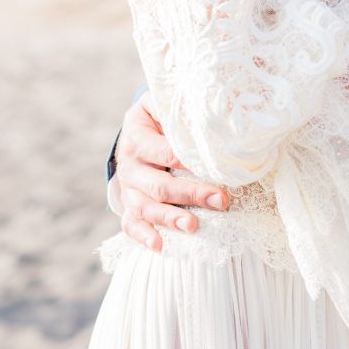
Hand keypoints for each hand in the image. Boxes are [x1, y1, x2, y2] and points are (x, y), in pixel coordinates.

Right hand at [115, 91, 229, 250]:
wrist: (136, 131)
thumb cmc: (159, 117)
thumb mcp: (163, 103)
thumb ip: (181, 106)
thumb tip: (213, 110)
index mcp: (137, 135)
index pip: (166, 151)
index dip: (189, 161)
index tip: (215, 167)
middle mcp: (130, 164)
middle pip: (159, 185)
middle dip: (191, 194)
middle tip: (220, 200)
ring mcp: (128, 187)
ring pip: (145, 207)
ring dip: (170, 218)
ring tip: (193, 226)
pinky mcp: (129, 204)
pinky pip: (130, 223)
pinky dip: (142, 236)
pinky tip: (159, 245)